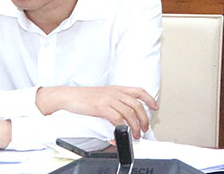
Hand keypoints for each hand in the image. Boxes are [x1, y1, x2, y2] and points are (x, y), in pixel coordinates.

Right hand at [35, 86, 158, 137]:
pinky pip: (117, 118)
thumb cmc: (84, 97)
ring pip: (129, 113)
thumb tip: (123, 114)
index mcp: (117, 89)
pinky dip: (122, 127)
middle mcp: (115, 92)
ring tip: (136, 134)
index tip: (155, 107)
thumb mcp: (103, 95)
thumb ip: (115, 101)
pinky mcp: (101, 107)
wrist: (68, 96)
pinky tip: (122, 133)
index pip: (139, 91)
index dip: (149, 99)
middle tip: (145, 128)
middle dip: (144, 118)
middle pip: (137, 105)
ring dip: (135, 125)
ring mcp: (109, 99)